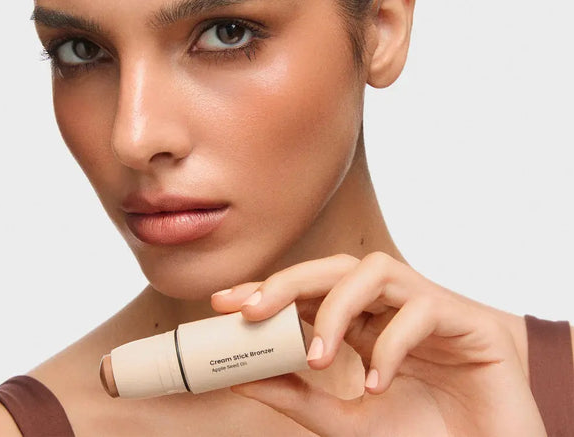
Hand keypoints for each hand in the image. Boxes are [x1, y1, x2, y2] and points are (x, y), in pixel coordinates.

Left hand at [211, 252, 545, 436]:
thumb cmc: (426, 428)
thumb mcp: (349, 418)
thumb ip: (301, 396)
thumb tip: (243, 379)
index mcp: (362, 320)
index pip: (310, 290)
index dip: (267, 290)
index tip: (223, 303)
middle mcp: (389, 303)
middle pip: (335, 266)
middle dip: (289, 282)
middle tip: (249, 309)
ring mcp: (425, 302)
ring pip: (374, 271)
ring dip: (338, 308)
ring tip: (321, 357)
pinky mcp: (462, 316)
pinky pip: (419, 310)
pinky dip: (391, 345)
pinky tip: (377, 384)